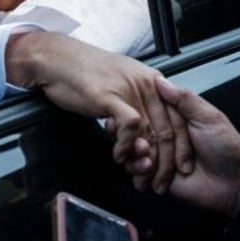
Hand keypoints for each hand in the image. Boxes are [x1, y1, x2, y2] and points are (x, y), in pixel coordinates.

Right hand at [5, 32, 191, 192]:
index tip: (179, 167)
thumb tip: (149, 124)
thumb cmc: (84, 70)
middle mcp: (146, 85)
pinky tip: (120, 155)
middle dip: (166, 164)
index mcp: (152, 81)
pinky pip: (130, 127)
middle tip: (158, 182)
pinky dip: (127, 146)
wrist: (57, 58)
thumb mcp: (121, 80)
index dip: (182, 147)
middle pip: (167, 130)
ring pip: (150, 133)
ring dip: (145, 160)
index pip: (179, 119)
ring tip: (139, 174)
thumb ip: (139, 98)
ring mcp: (129, 90)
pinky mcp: (111, 96)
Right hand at [133, 76, 239, 216]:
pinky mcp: (158, 175)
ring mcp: (160, 156)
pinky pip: (138, 172)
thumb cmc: (228, 148)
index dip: (130, 112)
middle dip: (127, 136)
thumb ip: (184, 99)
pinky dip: (137, 171)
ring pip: (132, 151)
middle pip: (134, 131)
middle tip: (131, 140)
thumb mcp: (208, 117)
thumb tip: (161, 80)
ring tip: (144, 158)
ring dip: (131, 154)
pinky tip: (145, 171)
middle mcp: (164, 135)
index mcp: (174, 117)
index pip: (145, 110)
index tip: (118, 114)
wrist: (236, 183)